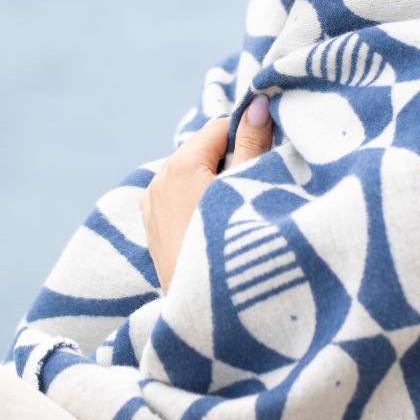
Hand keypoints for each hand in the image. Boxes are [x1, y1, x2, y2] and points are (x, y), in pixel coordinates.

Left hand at [141, 97, 273, 291]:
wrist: (210, 316)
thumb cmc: (235, 247)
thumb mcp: (250, 190)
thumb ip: (254, 144)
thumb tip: (258, 103)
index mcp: (179, 167)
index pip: (219, 129)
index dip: (248, 138)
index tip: (268, 159)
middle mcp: (158, 182)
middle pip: (203, 152)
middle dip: (231, 162)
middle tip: (256, 192)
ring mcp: (151, 208)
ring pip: (191, 177)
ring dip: (216, 185)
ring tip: (239, 215)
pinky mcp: (152, 231)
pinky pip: (179, 200)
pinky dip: (200, 203)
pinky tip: (218, 228)